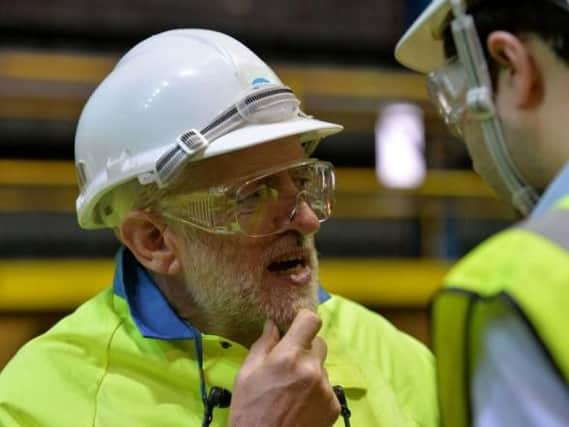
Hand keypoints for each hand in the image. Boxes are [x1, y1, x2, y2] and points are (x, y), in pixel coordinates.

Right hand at [229, 309, 340, 426]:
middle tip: (289, 363)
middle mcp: (312, 369)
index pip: (311, 321)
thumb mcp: (246, 374)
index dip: (304, 320)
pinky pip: (327, 387)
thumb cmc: (250, 412)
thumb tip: (273, 325)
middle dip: (305, 347)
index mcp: (289, 357)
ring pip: (322, 366)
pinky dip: (316, 391)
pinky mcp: (333, 406)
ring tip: (291, 390)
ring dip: (310, 371)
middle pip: (319, 342)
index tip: (296, 325)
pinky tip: (300, 404)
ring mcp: (325, 389)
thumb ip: (263, 344)